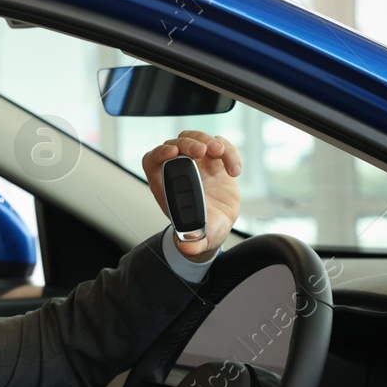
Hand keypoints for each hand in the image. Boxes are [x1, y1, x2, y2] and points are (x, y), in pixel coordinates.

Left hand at [141, 130, 241, 260]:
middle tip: (202, 151)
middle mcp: (179, 170)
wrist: (217, 226)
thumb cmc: (201, 230)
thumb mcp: (198, 240)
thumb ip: (192, 244)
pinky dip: (229, 152)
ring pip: (196, 138)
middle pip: (176, 144)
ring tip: (219, 153)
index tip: (171, 153)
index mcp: (166, 185)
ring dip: (208, 140)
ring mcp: (197, 162)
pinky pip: (220, 145)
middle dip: (187, 144)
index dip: (158, 153)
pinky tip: (234, 171)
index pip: (153, 161)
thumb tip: (186, 247)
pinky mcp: (215, 160)